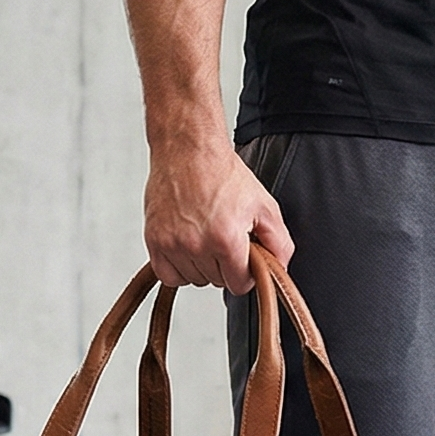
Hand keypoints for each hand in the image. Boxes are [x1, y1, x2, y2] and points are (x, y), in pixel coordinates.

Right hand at [144, 139, 293, 294]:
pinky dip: (178, 268)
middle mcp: (197, 244)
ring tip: (205, 237)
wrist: (188, 150)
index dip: (245, 273)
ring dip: (201, 266)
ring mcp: (173, 244)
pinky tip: (188, 248)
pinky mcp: (154, 240)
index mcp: (226, 239)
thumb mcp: (264, 205)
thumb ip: (279, 242)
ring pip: (193, 279)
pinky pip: (168, 276)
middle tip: (224, 239)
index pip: (238, 284)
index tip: (243, 259)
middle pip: (216, 282)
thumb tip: (280, 269)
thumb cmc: (223, 173)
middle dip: (224, 266)